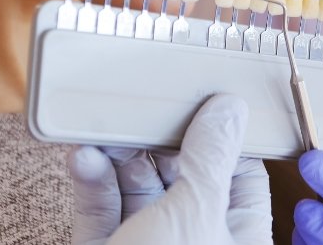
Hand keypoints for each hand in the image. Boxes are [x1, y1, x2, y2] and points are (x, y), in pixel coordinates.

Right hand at [67, 93, 271, 244]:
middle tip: (137, 107)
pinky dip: (92, 184)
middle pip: (182, 174)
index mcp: (235, 237)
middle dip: (158, 140)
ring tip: (104, 129)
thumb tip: (231, 106)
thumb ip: (210, 159)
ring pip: (137, 189)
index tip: (199, 92)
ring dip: (119, 156)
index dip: (220, 132)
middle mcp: (195, 241)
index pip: (238, 172)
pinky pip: (102, 212)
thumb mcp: (195, 216)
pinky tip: (83, 158)